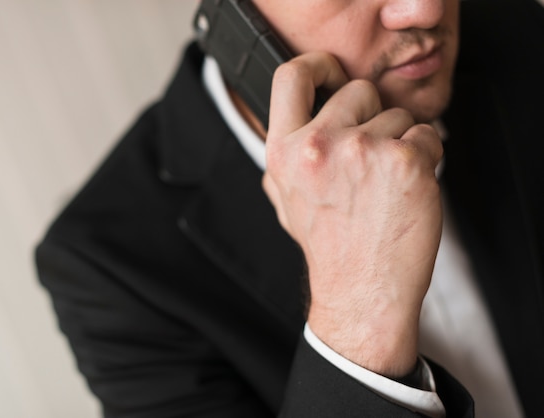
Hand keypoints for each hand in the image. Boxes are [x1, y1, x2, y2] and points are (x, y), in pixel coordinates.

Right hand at [262, 52, 442, 377]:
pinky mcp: (405, 161)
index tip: (333, 77)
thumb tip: (294, 126)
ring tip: (384, 185)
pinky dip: (426, 156)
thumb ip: (285, 157)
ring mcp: (363, 151)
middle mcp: (319, 145)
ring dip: (400, 141)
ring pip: (398, 114)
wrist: (363, 290)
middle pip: (359, 90)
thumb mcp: (284, 200)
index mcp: (284, 152)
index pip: (291, 76)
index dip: (317, 67)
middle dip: (371, 117)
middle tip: (367, 162)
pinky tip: (407, 189)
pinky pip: (428, 134)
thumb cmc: (328, 246)